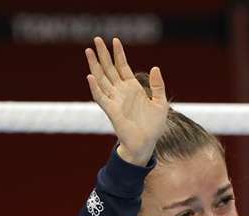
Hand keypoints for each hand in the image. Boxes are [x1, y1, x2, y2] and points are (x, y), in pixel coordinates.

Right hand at [85, 36, 168, 166]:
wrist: (146, 143)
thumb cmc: (153, 126)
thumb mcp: (160, 102)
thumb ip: (158, 85)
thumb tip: (155, 67)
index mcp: (133, 88)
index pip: (123, 66)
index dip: (119, 53)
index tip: (114, 40)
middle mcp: (121, 92)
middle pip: (109, 69)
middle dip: (102, 54)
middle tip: (96, 39)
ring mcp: (115, 100)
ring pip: (102, 79)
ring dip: (95, 65)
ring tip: (88, 51)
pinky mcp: (111, 111)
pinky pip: (100, 97)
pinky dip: (95, 87)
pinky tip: (91, 76)